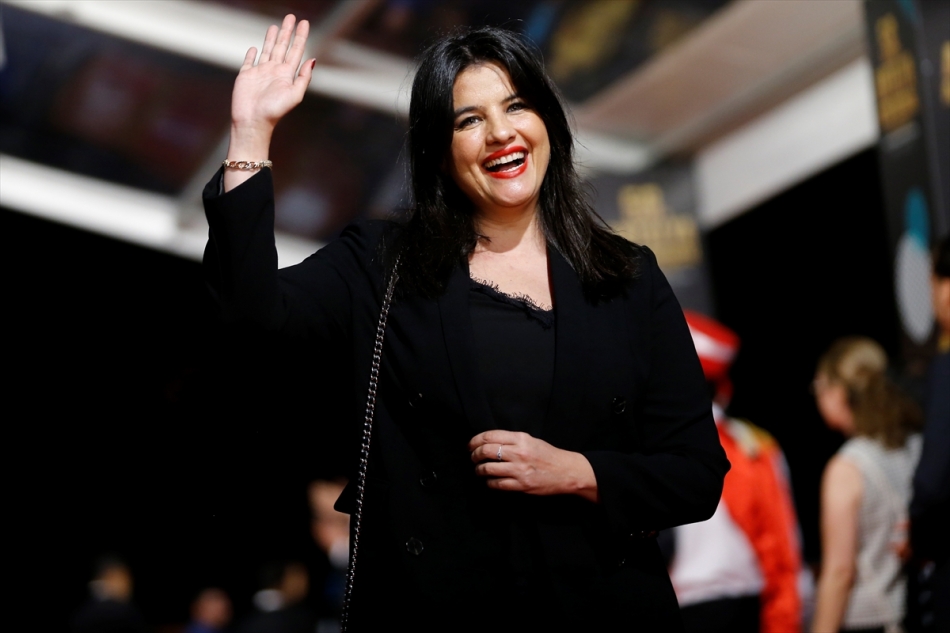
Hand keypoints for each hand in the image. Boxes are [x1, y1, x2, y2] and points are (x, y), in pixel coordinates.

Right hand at [225, 14, 312, 190]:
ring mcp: (260, 73)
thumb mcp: (294, 95)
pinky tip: (254, 47)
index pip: (296, 51)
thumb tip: (313, 59)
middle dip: (287, 32)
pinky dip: (252, 54)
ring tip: (276, 26)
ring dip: (272, 38)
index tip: (304, 23)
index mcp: (287, 75)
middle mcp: (274, 71)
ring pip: (267, 50)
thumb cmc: (274, 111)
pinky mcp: (246, 76)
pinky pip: (249, 62)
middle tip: (291, 16)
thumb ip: (303, 77)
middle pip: (282, 47)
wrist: (253, 122)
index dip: (300, 36)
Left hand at [468, 430, 598, 501]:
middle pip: (486, 451)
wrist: (566, 472)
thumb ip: (512, 440)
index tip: (470, 445)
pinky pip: (497, 484)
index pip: (490, 436)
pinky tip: (490, 481)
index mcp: (521, 438)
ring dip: (479, 470)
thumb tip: (488, 442)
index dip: (475, 440)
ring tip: (479, 470)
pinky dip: (489, 483)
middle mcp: (519, 452)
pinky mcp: (521, 485)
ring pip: (488, 468)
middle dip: (474, 455)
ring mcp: (519, 470)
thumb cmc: (548, 455)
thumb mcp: (531, 440)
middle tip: (472, 458)